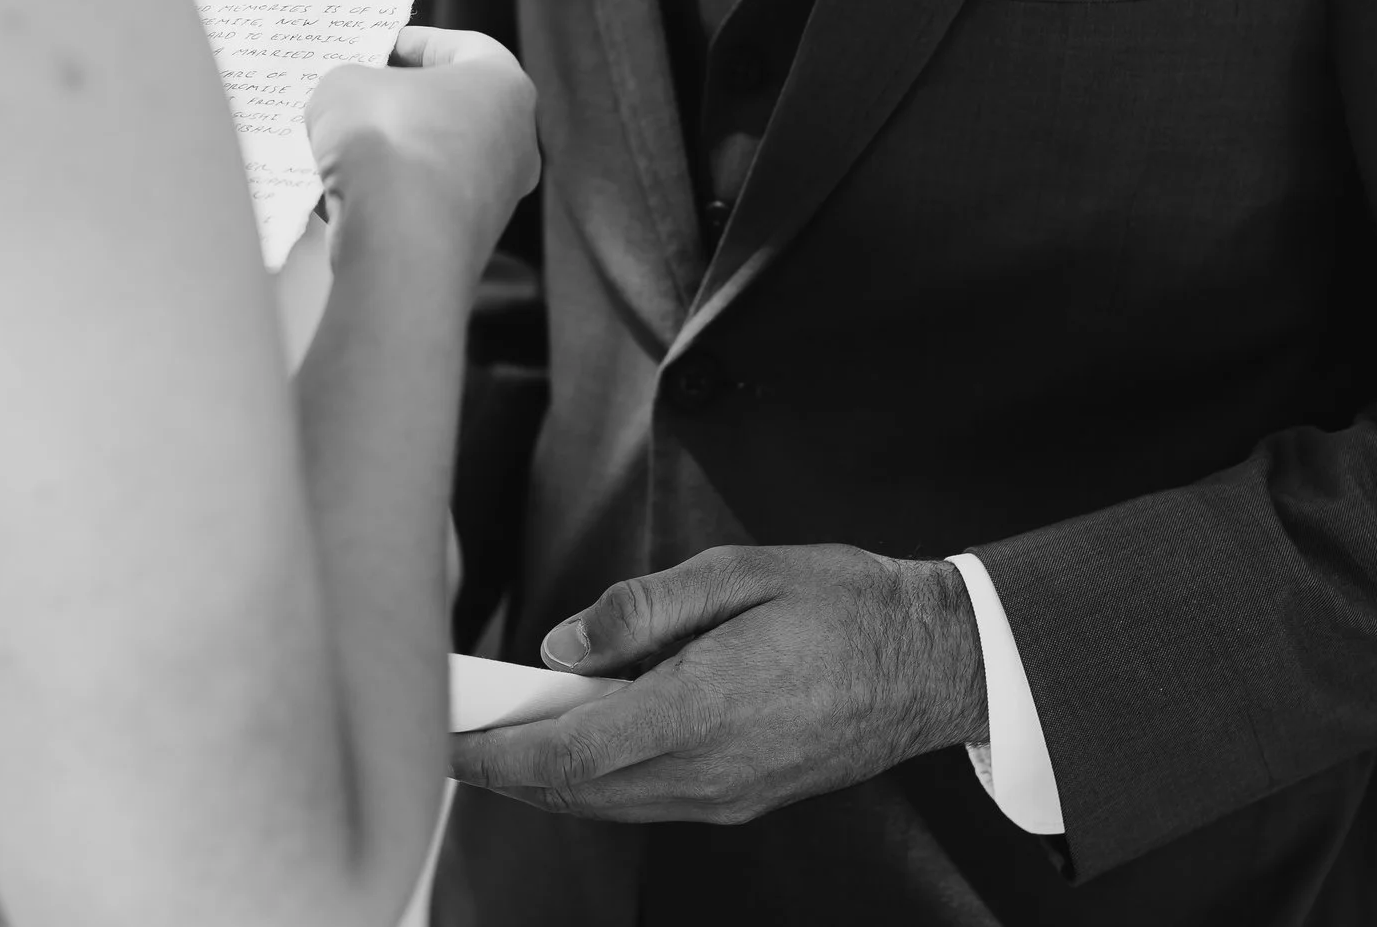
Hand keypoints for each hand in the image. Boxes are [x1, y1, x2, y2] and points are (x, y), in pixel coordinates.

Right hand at [306, 27, 538, 259]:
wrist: (397, 240)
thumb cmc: (387, 143)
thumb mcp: (345, 85)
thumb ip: (350, 82)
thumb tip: (346, 102)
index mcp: (506, 86)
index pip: (465, 46)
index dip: (418, 41)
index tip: (382, 45)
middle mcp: (515, 142)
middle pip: (450, 107)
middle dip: (400, 101)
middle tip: (356, 95)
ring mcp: (496, 197)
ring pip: (433, 160)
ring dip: (388, 152)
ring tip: (337, 146)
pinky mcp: (466, 240)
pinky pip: (419, 205)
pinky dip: (385, 198)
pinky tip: (340, 194)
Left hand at [450, 544, 989, 823]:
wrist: (931, 662)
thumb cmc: (842, 605)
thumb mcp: (736, 574)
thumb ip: (642, 608)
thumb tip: (565, 643)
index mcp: (701, 709)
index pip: (568, 754)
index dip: (495, 756)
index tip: (445, 741)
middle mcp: (708, 771)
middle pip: (575, 792)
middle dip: (505, 770)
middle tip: (454, 732)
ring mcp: (726, 796)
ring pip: (607, 803)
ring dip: (546, 779)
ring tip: (504, 732)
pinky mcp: (741, 800)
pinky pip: (646, 800)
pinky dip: (595, 780)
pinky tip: (580, 738)